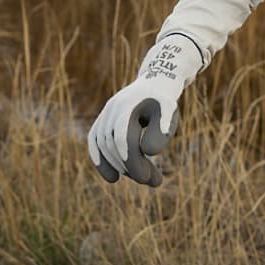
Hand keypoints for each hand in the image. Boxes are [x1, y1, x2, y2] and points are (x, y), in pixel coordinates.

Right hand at [87, 36, 201, 185]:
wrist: (154, 82)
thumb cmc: (164, 101)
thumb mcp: (169, 112)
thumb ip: (162, 130)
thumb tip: (148, 152)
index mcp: (127, 105)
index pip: (123, 137)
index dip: (131, 159)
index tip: (145, 178)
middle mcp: (111, 109)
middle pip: (113, 144)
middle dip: (130, 166)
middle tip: (152, 181)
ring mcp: (104, 115)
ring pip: (103, 145)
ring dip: (119, 166)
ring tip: (142, 178)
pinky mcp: (103, 122)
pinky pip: (94, 141)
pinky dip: (100, 160)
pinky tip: (112, 177)